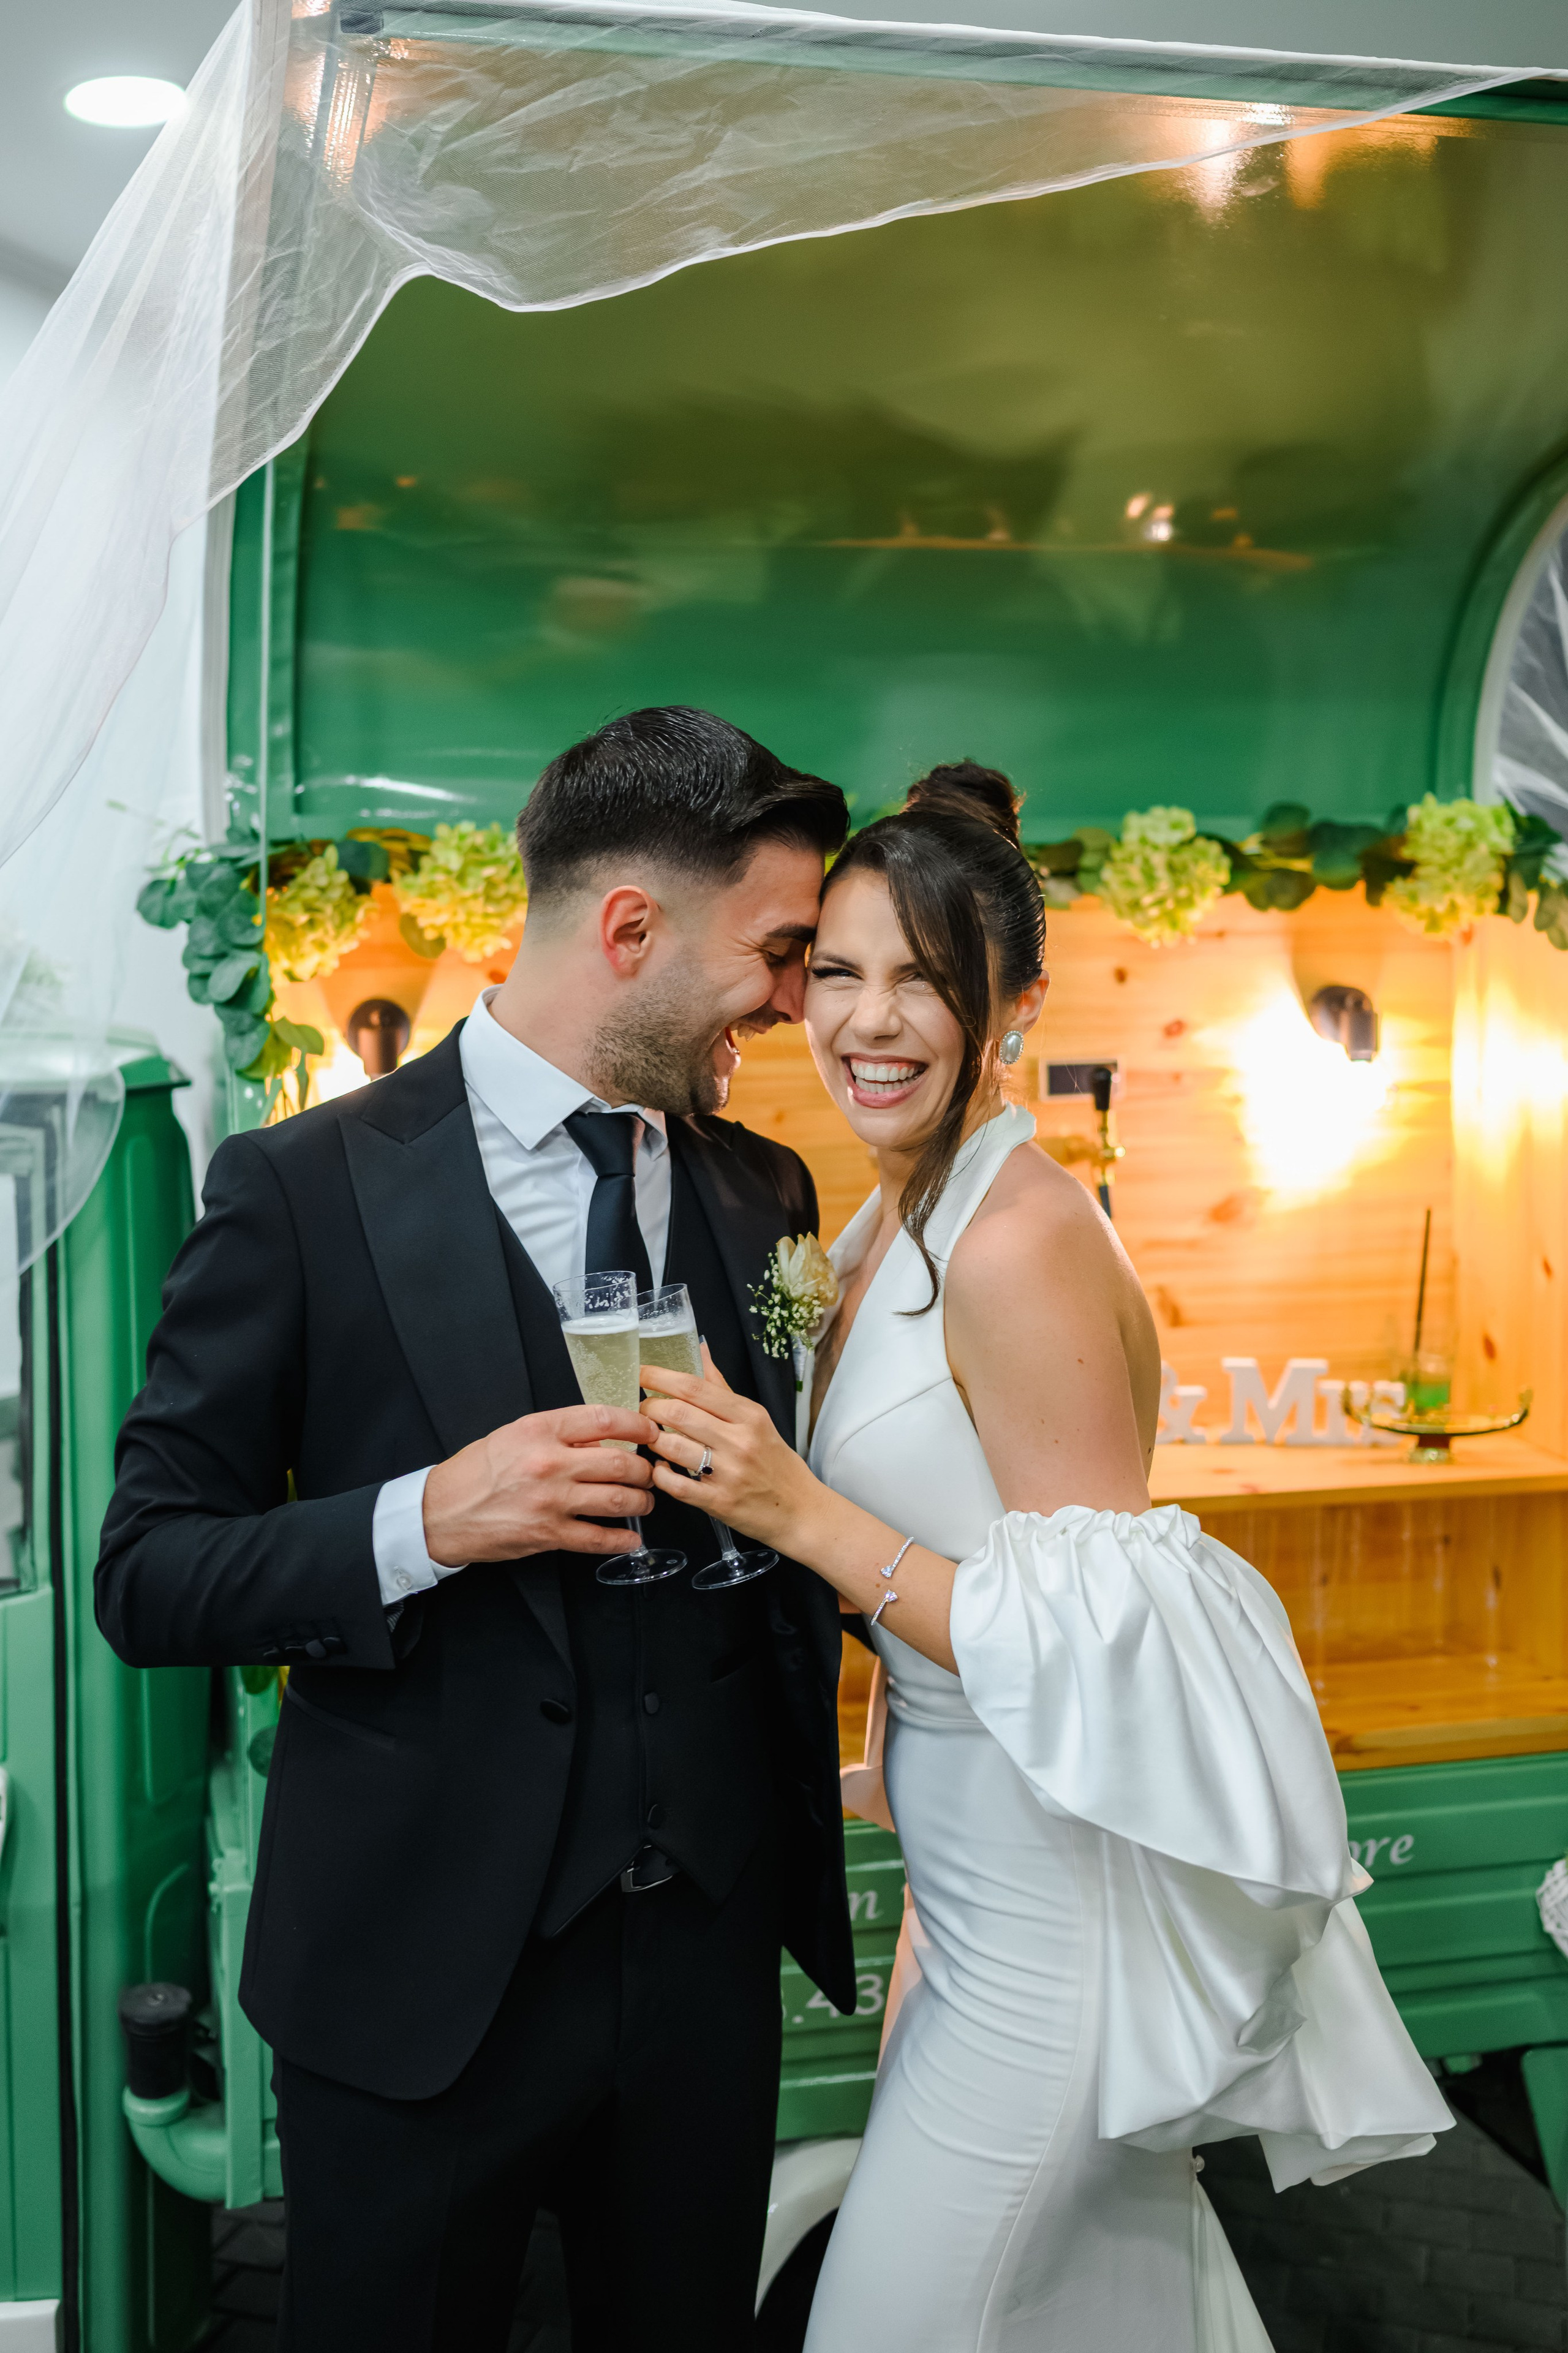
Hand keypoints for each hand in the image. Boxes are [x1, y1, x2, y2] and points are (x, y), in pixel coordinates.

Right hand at [422, 1404, 658, 1565]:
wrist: (442, 1512)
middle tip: (648, 1473)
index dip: (637, 1425)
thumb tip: (603, 1438)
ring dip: (641, 1502)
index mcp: (541, 1429)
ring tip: (644, 1501)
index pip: (605, 1420)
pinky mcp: (548, 1535)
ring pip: (618, 1500)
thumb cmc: (477, 1471)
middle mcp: (550, 1463)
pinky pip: (598, 1539)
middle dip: (643, 1470)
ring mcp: (551, 1501)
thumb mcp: (515, 1434)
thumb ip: (559, 1433)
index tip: (649, 1431)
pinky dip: (622, 1540)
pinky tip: (630, 1537)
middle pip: (620, 1464)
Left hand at [640, 1355, 816, 1551]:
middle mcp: (739, 1441)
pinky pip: (675, 1484)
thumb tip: (700, 1351)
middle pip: (678, 1413)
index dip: (660, 1377)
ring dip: (652, 1439)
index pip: (695, 1388)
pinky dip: (660, 1474)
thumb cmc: (775, 1463)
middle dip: (650, 1407)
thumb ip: (722, 1388)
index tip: (641, 1373)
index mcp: (749, 1415)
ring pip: (672, 1447)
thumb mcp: (757, 1420)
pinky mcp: (718, 1502)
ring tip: (651, 1437)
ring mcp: (728, 1473)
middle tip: (642, 1408)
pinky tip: (660, 1468)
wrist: (799, 1510)